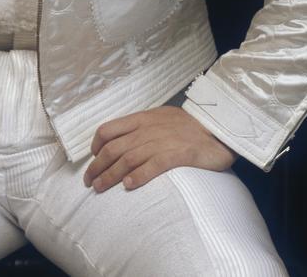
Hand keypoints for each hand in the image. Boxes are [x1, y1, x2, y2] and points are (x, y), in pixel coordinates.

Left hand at [84, 106, 235, 192]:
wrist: (218, 126)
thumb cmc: (188, 125)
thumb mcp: (160, 118)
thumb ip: (141, 128)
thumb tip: (121, 142)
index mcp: (142, 118)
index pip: (108, 129)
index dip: (95, 146)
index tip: (92, 160)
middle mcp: (148, 129)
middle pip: (113, 148)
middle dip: (97, 166)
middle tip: (89, 182)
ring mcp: (162, 141)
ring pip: (128, 159)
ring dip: (110, 175)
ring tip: (100, 188)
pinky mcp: (179, 154)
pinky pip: (154, 165)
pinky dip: (139, 176)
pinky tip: (129, 186)